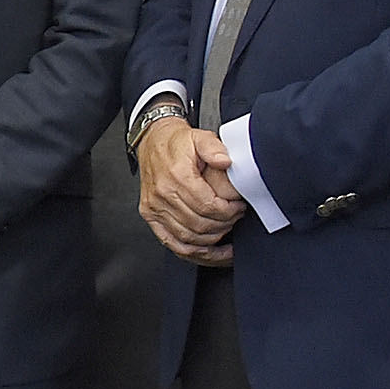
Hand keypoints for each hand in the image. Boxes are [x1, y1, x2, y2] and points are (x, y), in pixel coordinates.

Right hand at [136, 117, 244, 264]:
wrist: (153, 141)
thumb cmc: (176, 143)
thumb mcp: (200, 137)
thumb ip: (214, 148)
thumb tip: (225, 161)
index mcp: (176, 176)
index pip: (207, 206)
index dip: (228, 212)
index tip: (238, 208)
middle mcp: (162, 194)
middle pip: (199, 224)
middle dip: (224, 225)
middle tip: (235, 218)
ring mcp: (154, 208)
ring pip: (188, 237)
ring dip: (211, 239)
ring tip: (226, 230)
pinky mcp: (151, 216)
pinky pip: (172, 242)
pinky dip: (193, 251)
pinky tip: (210, 251)